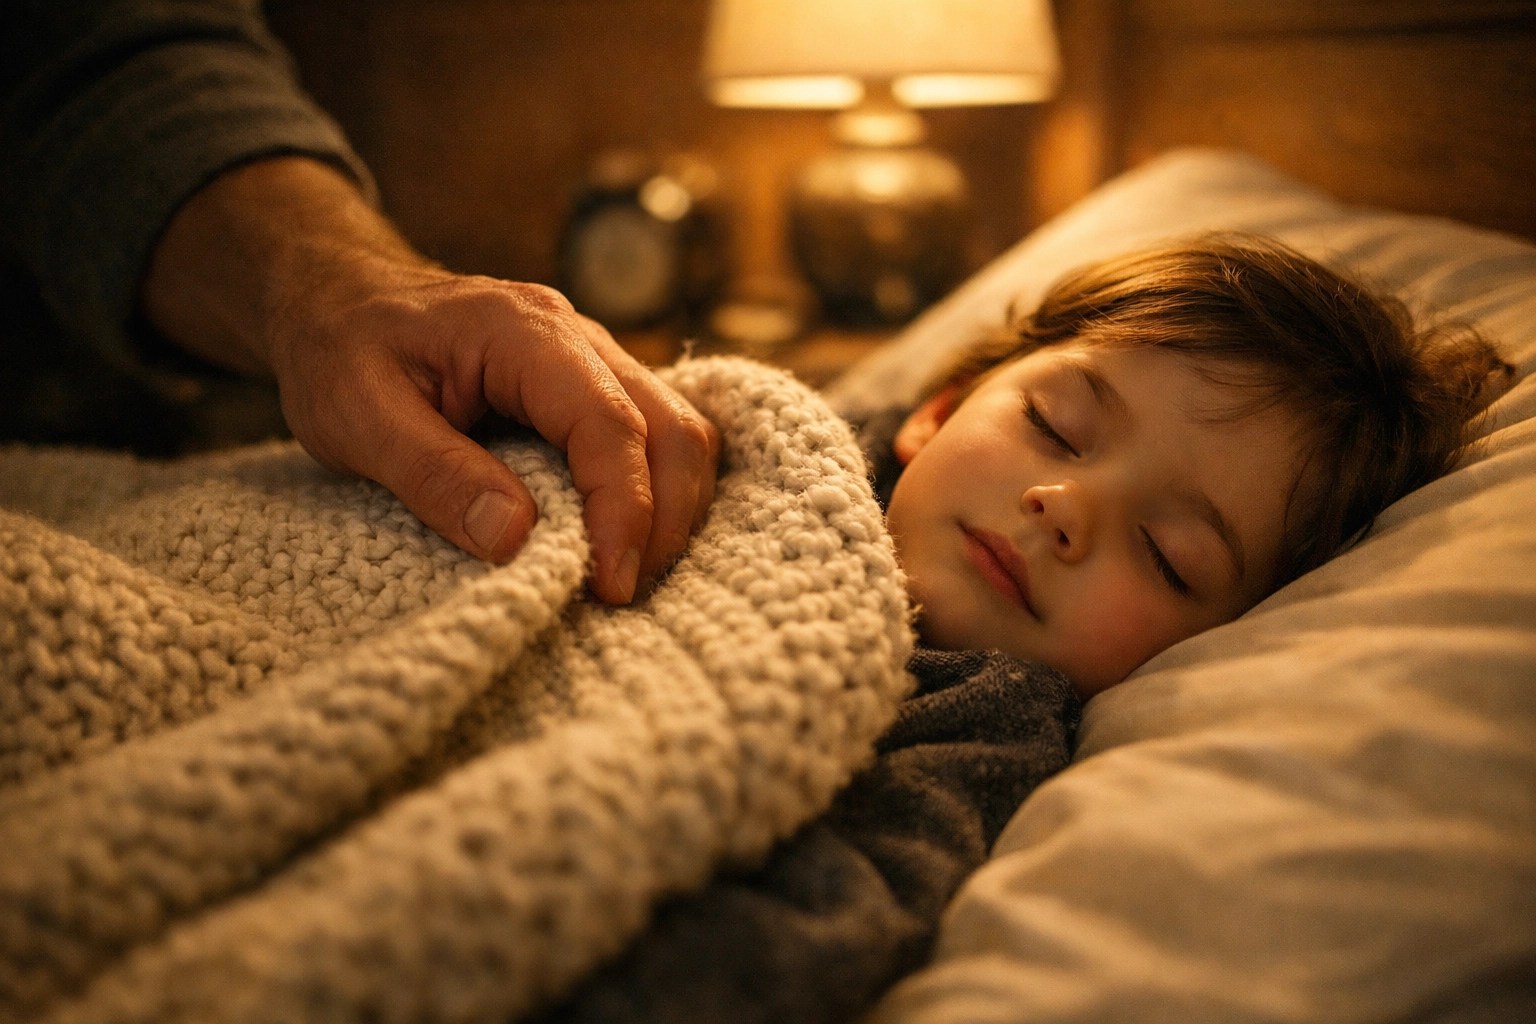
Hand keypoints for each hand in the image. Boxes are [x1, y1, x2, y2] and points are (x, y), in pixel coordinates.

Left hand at [270, 264, 718, 602]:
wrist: (336, 297)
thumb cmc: (340, 349)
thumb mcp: (357, 416)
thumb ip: (434, 474)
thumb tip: (514, 538)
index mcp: (523, 332)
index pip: (609, 423)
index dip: (623, 509)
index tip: (610, 585)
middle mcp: (577, 337)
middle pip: (673, 426)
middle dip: (666, 519)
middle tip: (622, 594)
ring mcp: (593, 358)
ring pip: (680, 432)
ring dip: (671, 510)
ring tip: (624, 576)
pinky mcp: (592, 387)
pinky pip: (655, 437)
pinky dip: (656, 493)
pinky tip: (622, 540)